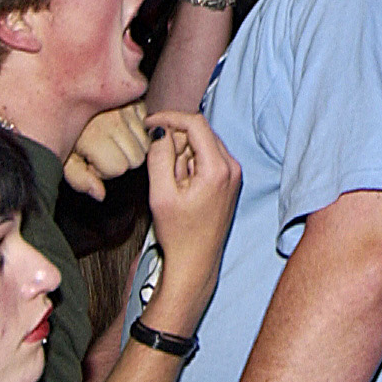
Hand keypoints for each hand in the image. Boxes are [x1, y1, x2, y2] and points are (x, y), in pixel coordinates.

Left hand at [63, 100, 152, 201]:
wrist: (56, 95)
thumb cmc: (59, 127)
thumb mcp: (62, 157)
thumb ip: (79, 178)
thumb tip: (99, 194)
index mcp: (95, 136)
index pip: (118, 169)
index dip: (104, 170)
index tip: (91, 160)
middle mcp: (114, 119)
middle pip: (137, 158)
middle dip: (121, 158)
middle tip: (103, 150)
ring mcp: (126, 104)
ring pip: (147, 140)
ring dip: (132, 142)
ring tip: (111, 136)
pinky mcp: (134, 95)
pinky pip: (147, 119)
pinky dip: (137, 124)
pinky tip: (119, 124)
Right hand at [142, 110, 240, 320]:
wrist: (195, 263)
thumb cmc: (179, 234)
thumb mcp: (161, 194)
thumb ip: (159, 156)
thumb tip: (160, 130)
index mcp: (218, 168)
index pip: (195, 123)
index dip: (169, 118)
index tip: (148, 124)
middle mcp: (232, 167)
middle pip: (199, 132)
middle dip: (176, 142)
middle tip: (162, 170)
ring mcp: (233, 174)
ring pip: (202, 144)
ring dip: (182, 155)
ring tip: (173, 185)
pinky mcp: (229, 180)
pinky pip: (206, 158)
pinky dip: (190, 164)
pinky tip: (181, 187)